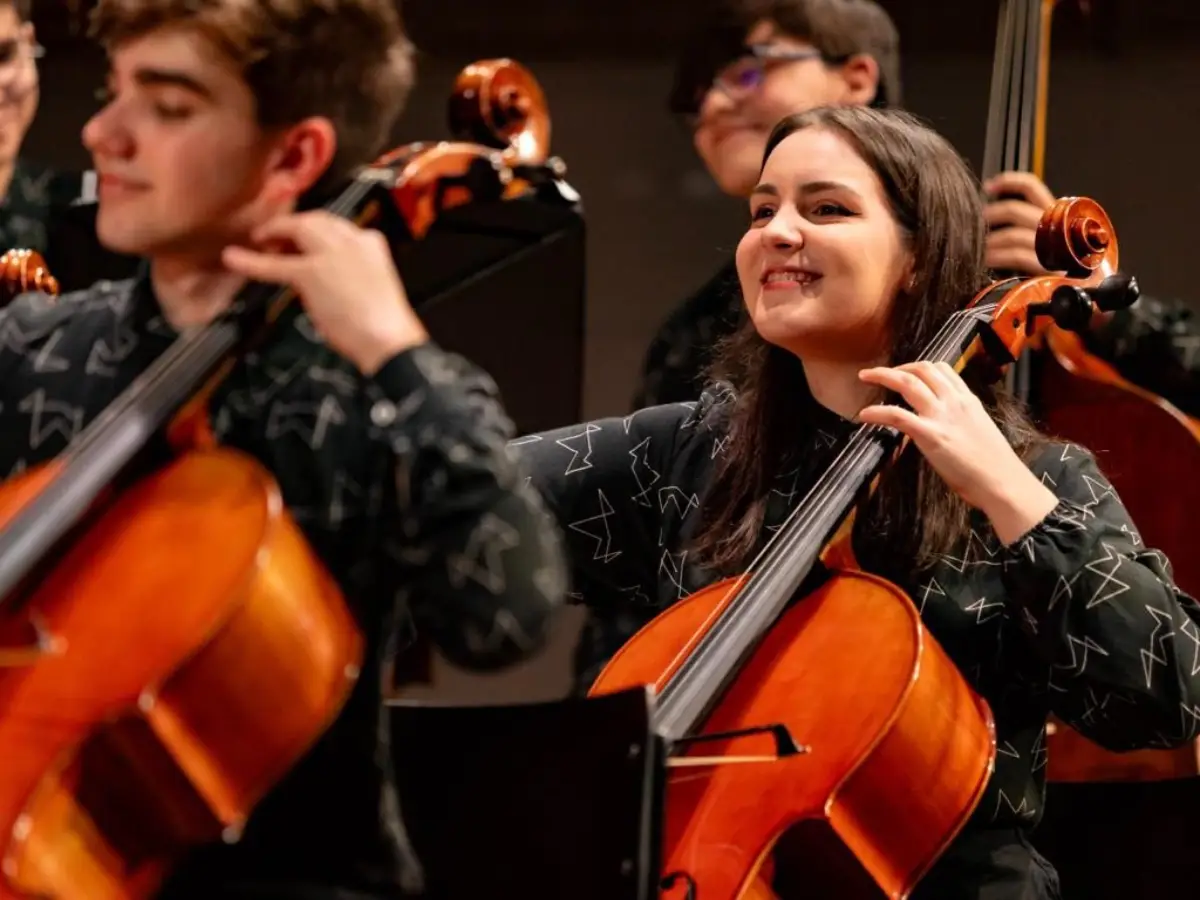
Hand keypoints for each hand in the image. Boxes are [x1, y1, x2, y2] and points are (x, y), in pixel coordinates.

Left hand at [221, 211, 427, 374]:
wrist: (387, 338)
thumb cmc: (386, 323)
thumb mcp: (373, 284)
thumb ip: (353, 272)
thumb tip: (331, 278)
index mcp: (372, 242)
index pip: (339, 226)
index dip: (318, 230)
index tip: (305, 238)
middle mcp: (352, 239)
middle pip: (317, 220)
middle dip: (296, 225)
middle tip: (278, 237)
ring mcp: (330, 254)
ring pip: (298, 229)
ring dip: (276, 231)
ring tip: (258, 239)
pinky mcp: (310, 272)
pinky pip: (275, 265)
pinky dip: (251, 262)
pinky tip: (233, 258)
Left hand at [857, 361, 1058, 543]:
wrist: (1001, 482)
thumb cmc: (992, 465)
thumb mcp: (979, 429)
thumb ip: (960, 420)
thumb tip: (944, 423)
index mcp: (968, 400)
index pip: (942, 369)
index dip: (919, 366)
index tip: (906, 371)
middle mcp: (954, 402)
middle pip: (922, 369)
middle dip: (897, 367)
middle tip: (879, 373)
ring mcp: (941, 416)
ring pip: (907, 383)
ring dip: (882, 376)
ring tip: (865, 377)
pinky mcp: (930, 435)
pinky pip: (897, 415)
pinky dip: (877, 412)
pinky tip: (865, 415)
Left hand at [982, 171, 1056, 275]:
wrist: (1083, 288)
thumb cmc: (1058, 263)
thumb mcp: (1045, 238)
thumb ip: (1026, 225)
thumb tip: (991, 216)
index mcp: (1056, 214)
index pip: (1033, 187)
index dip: (1009, 182)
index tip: (988, 186)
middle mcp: (1057, 226)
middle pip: (1016, 210)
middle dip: (989, 216)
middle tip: (975, 224)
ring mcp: (1054, 247)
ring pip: (1013, 234)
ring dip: (989, 241)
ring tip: (977, 248)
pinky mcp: (1050, 268)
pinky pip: (1016, 256)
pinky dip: (996, 257)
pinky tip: (986, 261)